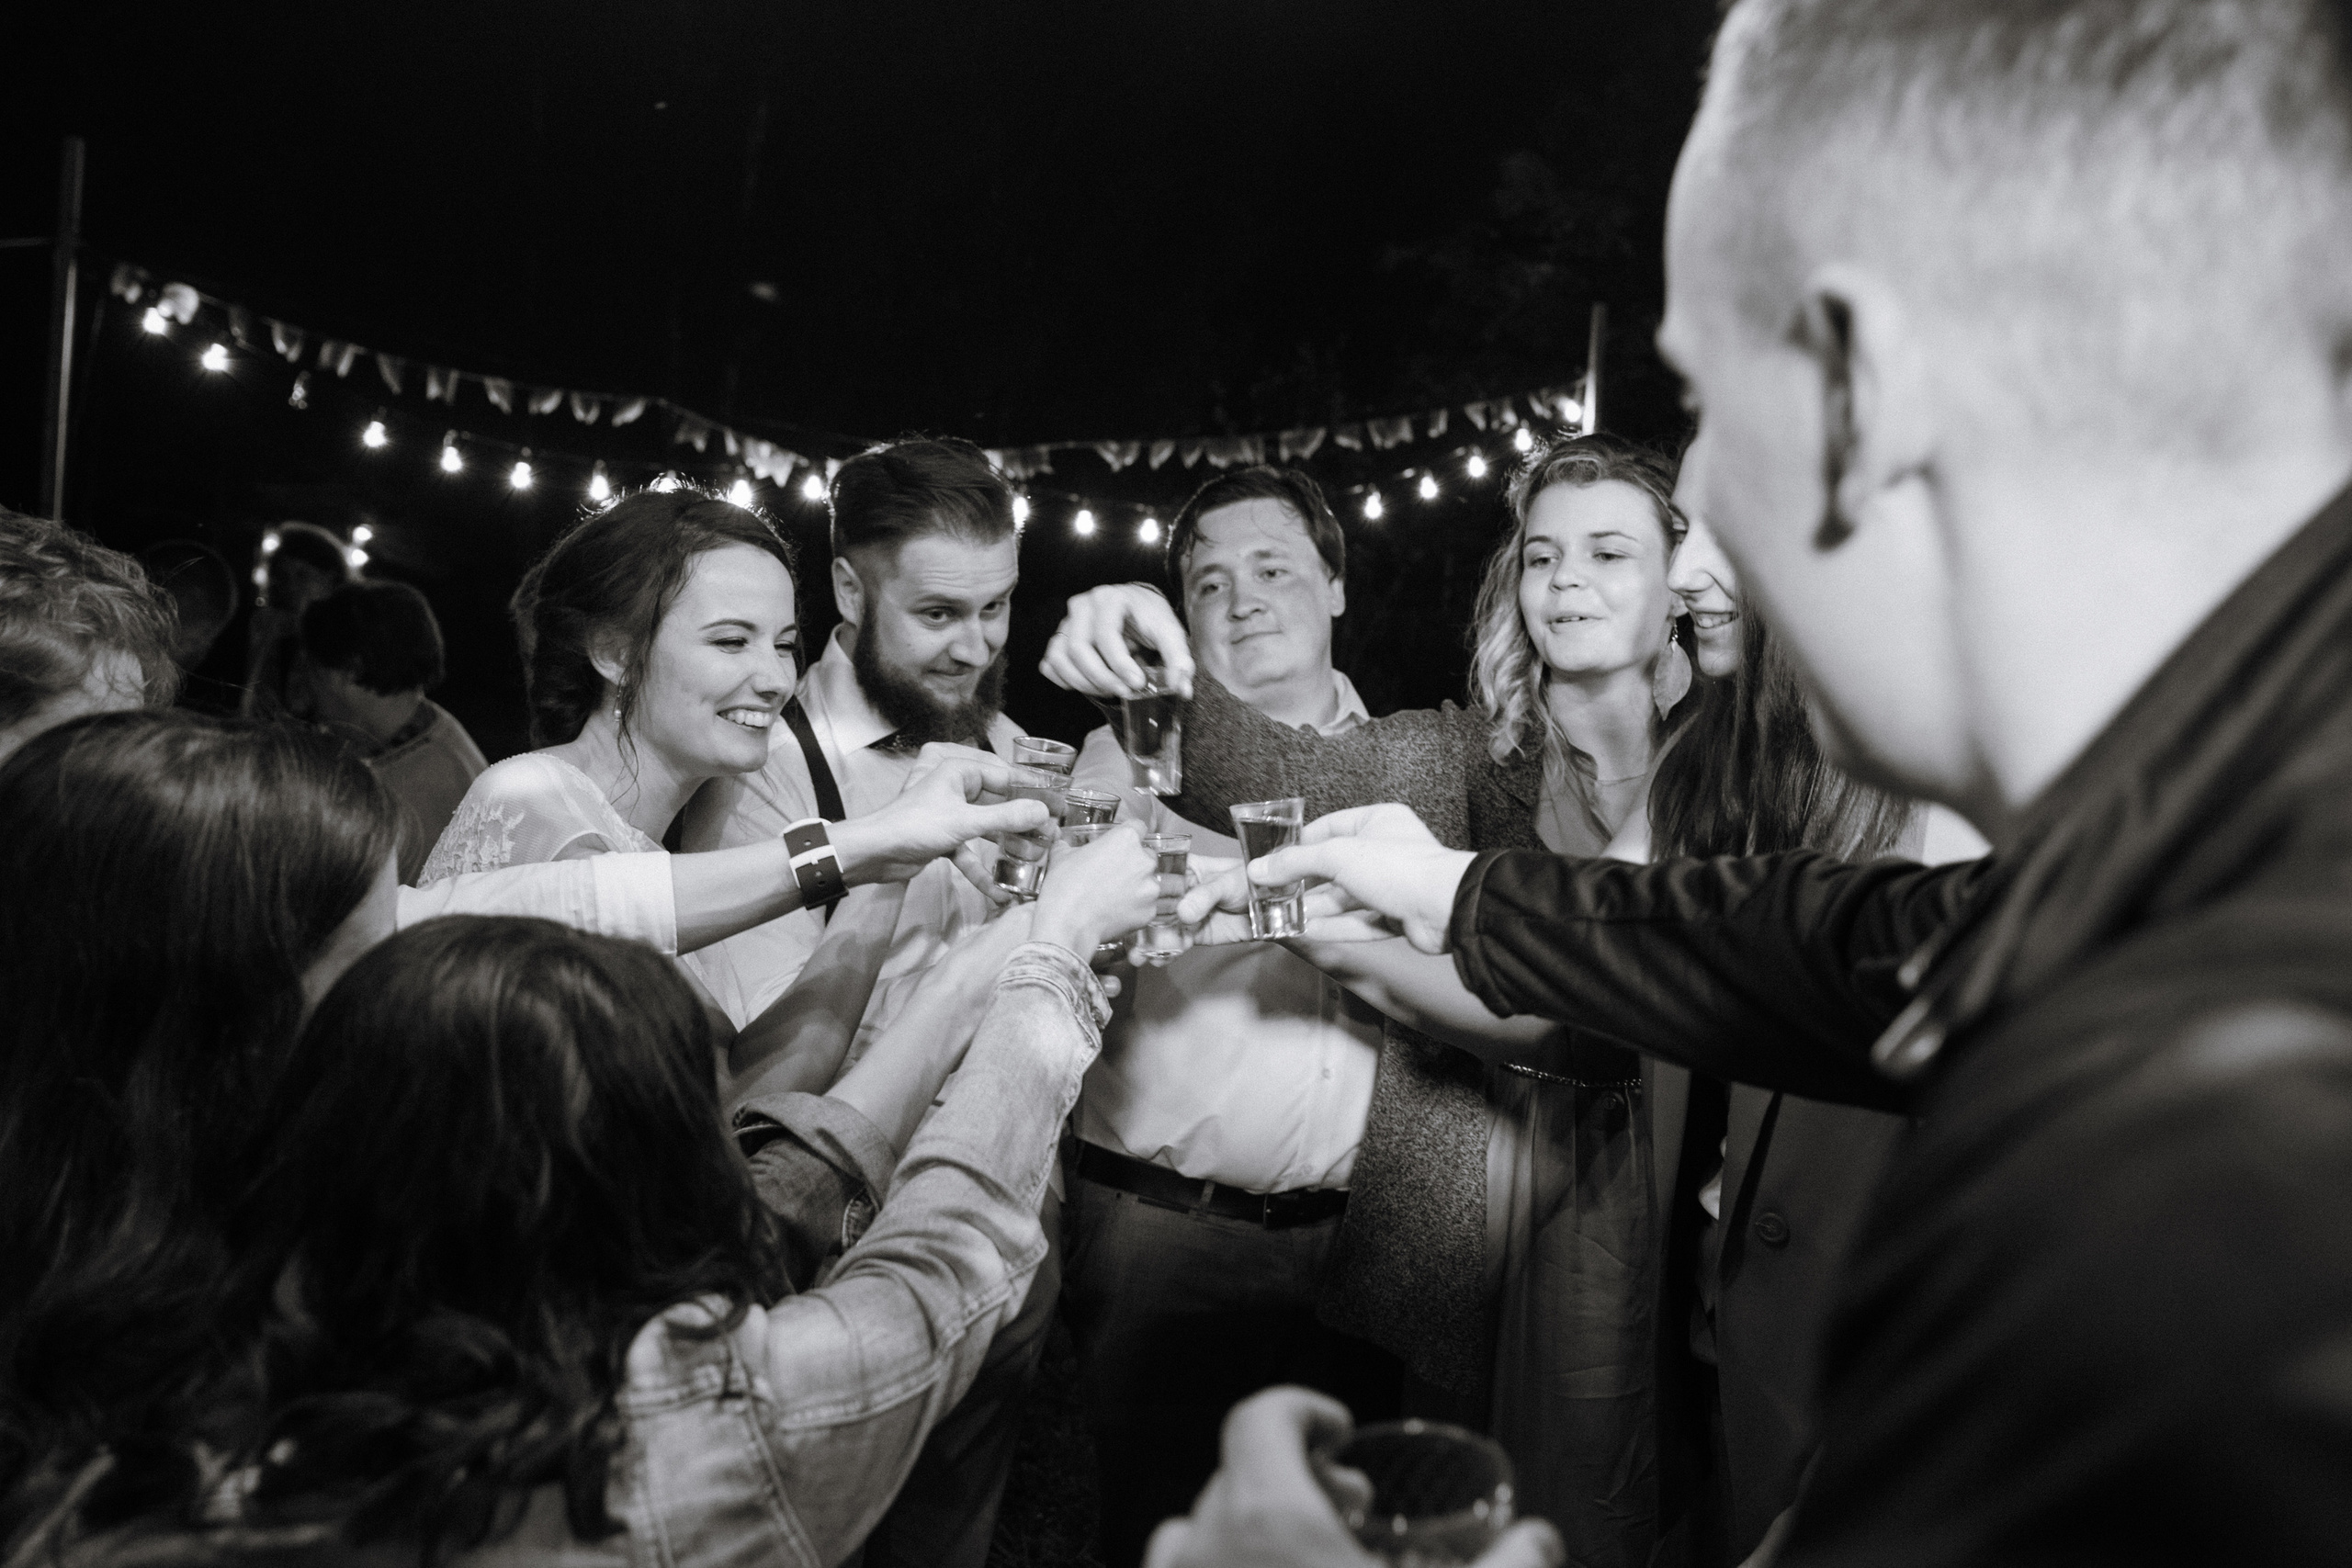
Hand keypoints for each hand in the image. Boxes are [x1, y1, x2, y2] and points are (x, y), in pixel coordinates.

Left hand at [833, 744, 1049, 892]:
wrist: (874, 853)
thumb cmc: (916, 825)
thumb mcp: (966, 821)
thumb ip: (1006, 818)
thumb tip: (1043, 813)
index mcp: (959, 770)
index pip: (1005, 776)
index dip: (1032, 792)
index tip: (1056, 806)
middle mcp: (955, 787)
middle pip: (998, 803)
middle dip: (1022, 822)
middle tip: (1050, 835)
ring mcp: (949, 814)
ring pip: (987, 827)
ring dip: (1007, 845)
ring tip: (1035, 857)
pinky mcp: (943, 837)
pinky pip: (969, 851)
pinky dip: (981, 869)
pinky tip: (999, 892)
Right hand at [1029, 823, 1160, 957]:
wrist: (1068, 924)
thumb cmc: (1065, 888)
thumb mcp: (1061, 856)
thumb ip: (1070, 846)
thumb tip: (1064, 845)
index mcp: (1126, 839)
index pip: (1138, 828)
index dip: (1127, 837)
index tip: (1121, 845)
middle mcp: (1144, 860)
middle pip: (1146, 856)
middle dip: (1133, 864)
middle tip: (1113, 875)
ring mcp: (1150, 888)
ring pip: (1149, 882)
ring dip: (1136, 886)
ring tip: (1113, 896)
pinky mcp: (1150, 911)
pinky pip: (1147, 906)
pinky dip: (1135, 908)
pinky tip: (1116, 911)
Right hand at [1039, 583, 1195, 699]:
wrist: (1135, 609)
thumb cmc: (1150, 619)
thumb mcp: (1170, 632)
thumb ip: (1178, 658)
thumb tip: (1181, 689)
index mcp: (1110, 599)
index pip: (1105, 634)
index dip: (1120, 663)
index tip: (1138, 683)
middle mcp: (1082, 606)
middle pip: (1078, 648)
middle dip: (1102, 677)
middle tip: (1124, 692)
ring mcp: (1067, 623)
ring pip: (1061, 658)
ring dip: (1084, 682)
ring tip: (1109, 690)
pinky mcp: (1059, 639)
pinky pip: (1050, 664)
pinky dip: (1065, 680)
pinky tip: (1087, 684)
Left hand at [1141, 1387, 1562, 1567]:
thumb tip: (1539, 1540)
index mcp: (1266, 1522)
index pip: (1259, 1419)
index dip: (1303, 1409)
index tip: (1339, 1434)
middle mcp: (1200, 1555)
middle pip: (1232, 1477)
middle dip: (1292, 1477)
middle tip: (1348, 1511)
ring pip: (1192, 1538)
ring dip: (1244, 1533)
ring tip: (1305, 1566)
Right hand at [1176, 805, 1476, 953]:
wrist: (1445, 908)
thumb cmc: (1401, 867)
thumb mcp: (1338, 856)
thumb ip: (1296, 862)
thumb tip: (1259, 869)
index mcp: (1378, 821)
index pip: (1328, 828)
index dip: (1297, 845)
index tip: (1269, 860)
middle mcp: (1385, 851)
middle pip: (1333, 867)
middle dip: (1302, 883)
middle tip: (1268, 894)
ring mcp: (1392, 886)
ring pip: (1343, 898)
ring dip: (1313, 908)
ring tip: (1278, 916)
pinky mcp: (1396, 917)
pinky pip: (1356, 922)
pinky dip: (1330, 927)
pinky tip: (1302, 932)